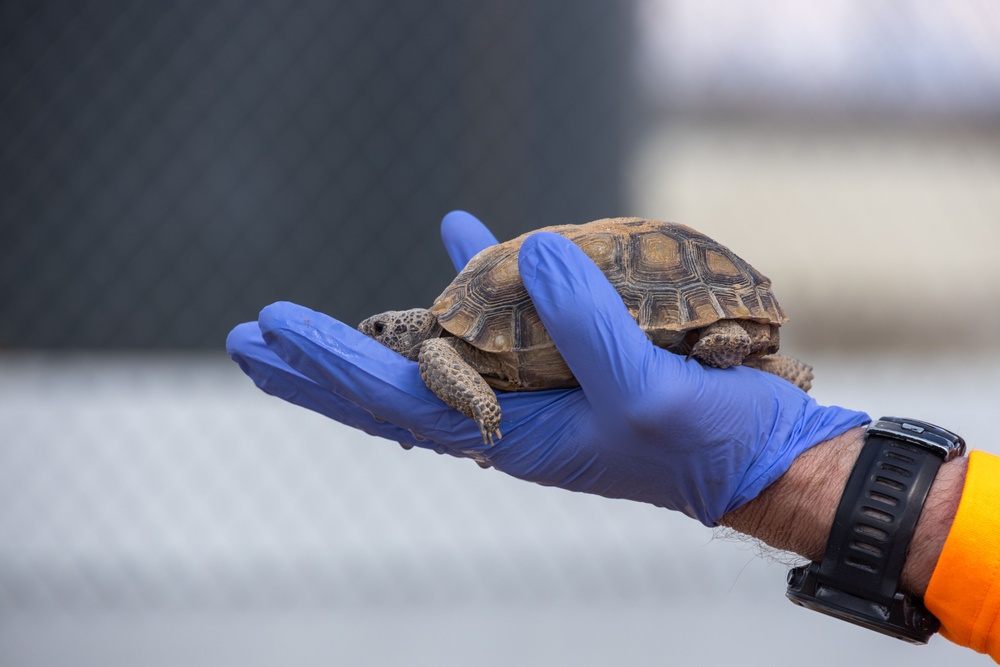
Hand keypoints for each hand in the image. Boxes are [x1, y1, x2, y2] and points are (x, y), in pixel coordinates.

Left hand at [227, 211, 868, 525]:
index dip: (327, 365)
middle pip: (391, 390)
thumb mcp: (648, 389)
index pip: (394, 399)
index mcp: (510, 436)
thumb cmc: (709, 443)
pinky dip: (479, 276)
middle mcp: (507, 417)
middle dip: (319, 367)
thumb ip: (587, 326)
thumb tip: (527, 257)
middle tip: (250, 339)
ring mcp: (535, 390)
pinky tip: (456, 234)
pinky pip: (509, 315)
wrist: (765, 463)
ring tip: (319, 315)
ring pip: (438, 352)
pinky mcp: (571, 364)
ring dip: (378, 329)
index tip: (266, 331)